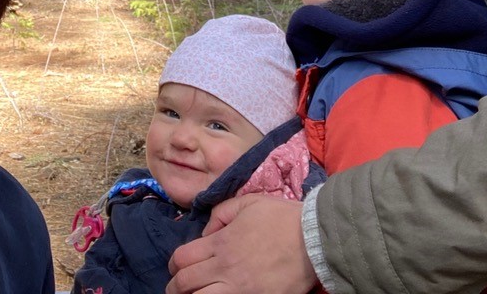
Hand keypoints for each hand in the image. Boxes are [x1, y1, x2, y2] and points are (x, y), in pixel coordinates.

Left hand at [165, 195, 317, 293]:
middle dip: (175, 287)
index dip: (174, 264)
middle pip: (185, 283)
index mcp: (221, 242)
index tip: (176, 267)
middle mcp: (225, 267)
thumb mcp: (248, 202)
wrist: (313, 239)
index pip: (182, 258)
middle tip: (177, 288)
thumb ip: (221, 212)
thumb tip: (207, 232)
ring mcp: (239, 288)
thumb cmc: (281, 218)